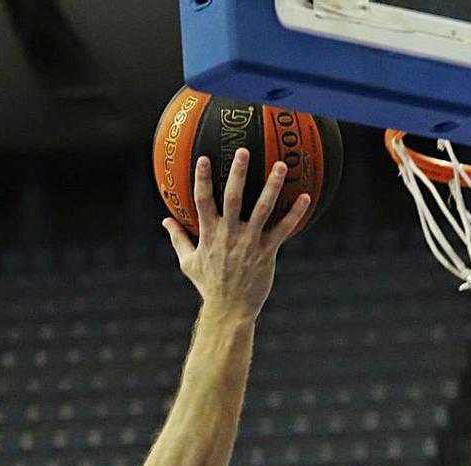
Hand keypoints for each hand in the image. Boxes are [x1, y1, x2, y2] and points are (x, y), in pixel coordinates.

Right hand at [162, 148, 311, 321]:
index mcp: (209, 234)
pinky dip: (295, 213)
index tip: (204, 157)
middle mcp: (229, 235)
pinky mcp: (267, 252)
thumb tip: (165, 220)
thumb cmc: (208, 285)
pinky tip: (305, 196)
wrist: (229, 310)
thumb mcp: (188, 262)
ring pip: (262, 209)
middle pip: (233, 198)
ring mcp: (249, 243)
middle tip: (243, 150)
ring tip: (280, 165)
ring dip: (272, 186)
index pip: (202, 201)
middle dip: (238, 173)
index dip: (202, 178)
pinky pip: (283, 229)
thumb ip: (177, 238)